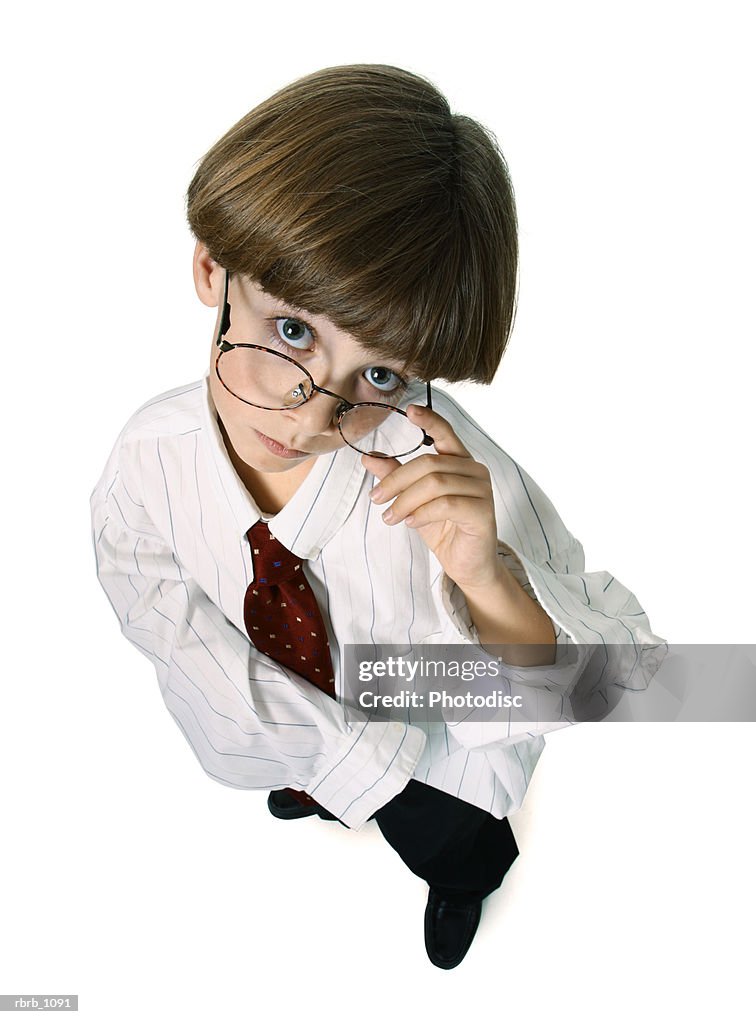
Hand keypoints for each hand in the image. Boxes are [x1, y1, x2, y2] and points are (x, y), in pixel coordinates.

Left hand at [361, 405, 499, 591]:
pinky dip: (423, 513)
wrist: (467, 565)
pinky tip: (411, 523)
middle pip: (429, 463)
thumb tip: (369, 457)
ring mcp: (482, 490)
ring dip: (405, 500)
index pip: (446, 433)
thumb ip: (397, 476)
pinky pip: (446, 505)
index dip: (429, 420)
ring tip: (390, 517)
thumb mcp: (414, 501)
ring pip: (435, 484)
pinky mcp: (482, 512)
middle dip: (396, 480)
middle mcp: (474, 470)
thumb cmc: (444, 529)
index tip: (410, 410)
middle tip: (376, 498)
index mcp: (460, 461)